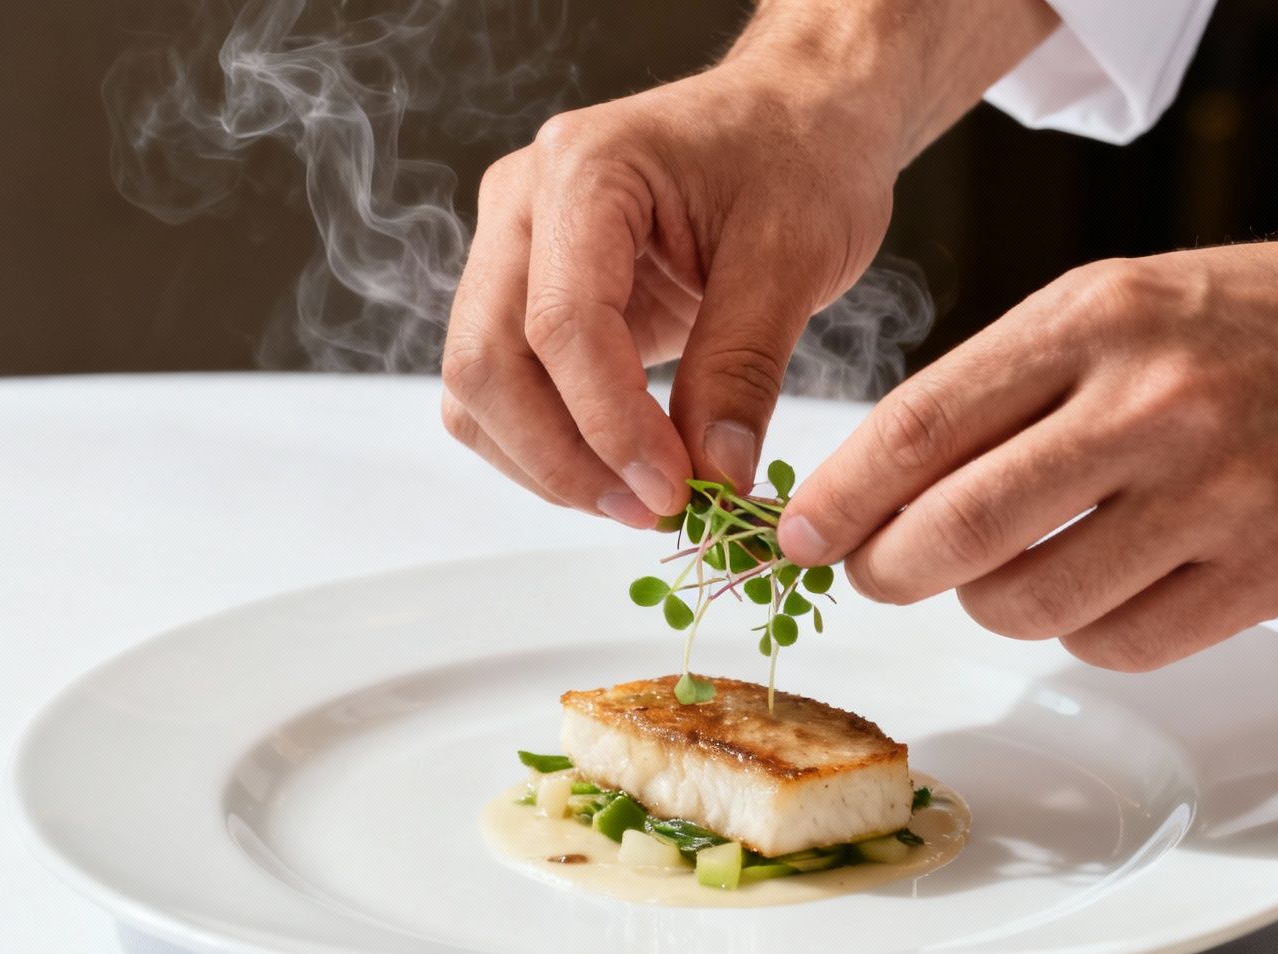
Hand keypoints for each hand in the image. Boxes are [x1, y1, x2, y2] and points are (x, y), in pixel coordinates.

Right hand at [438, 64, 897, 526]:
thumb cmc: (801, 158)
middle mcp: (523, 204)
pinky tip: (620, 471)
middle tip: (652, 513)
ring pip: (477, 386)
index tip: (674, 492)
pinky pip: (503, 387)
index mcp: (584, 170)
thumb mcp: (793, 258)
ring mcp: (514, 247)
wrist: (796, 115)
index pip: (561, 325)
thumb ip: (742, 369)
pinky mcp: (528, 291)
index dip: (610, 427)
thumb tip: (712, 477)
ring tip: (641, 501)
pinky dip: (546, 444)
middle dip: (562, 459)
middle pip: (486, 361)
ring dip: (545, 463)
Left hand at [776, 237, 1277, 669]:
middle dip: (887, 569)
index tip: (798, 534)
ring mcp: (1219, 495)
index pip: (921, 425)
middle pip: (959, 529)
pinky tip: (1100, 587)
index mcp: (1095, 318)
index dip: (839, 497)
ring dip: (991, 602)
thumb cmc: (1248, 323)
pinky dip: (1084, 632)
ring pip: (1033, 603)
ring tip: (1008, 569)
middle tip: (874, 574)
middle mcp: (1154, 403)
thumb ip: (1004, 384)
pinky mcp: (1273, 574)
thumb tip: (880, 487)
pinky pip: (1120, 645)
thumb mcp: (1115, 302)